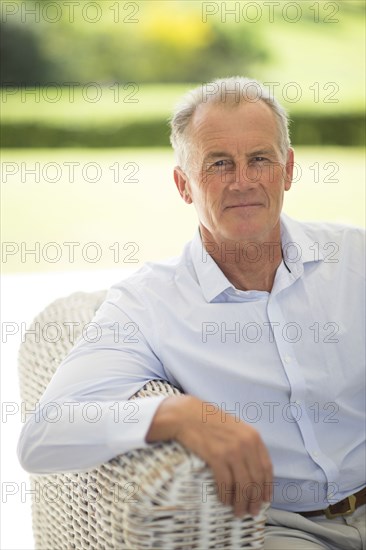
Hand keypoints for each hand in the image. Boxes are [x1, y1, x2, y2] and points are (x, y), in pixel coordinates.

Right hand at [146, 395, 272, 516]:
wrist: (187, 415)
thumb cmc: (209, 421)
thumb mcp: (235, 428)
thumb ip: (246, 444)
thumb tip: (252, 470)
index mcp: (253, 436)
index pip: (267, 467)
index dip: (267, 487)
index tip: (265, 500)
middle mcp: (246, 443)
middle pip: (256, 479)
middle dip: (255, 500)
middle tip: (251, 512)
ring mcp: (232, 450)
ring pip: (243, 485)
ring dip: (241, 502)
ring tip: (238, 511)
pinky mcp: (216, 456)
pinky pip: (225, 483)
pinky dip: (225, 495)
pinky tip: (224, 500)